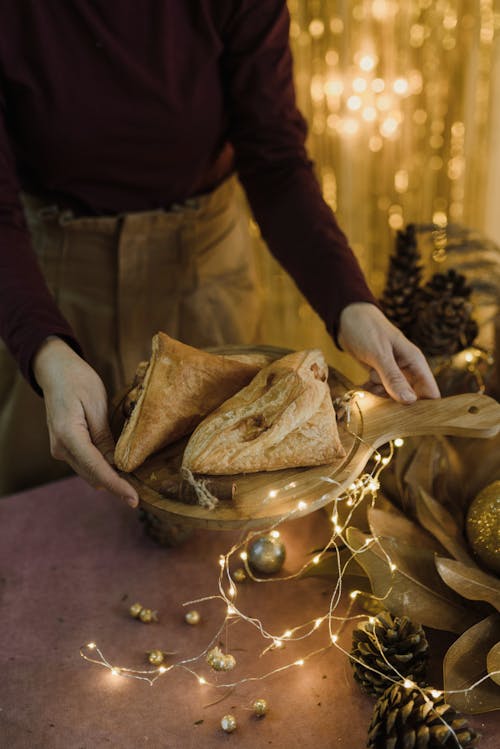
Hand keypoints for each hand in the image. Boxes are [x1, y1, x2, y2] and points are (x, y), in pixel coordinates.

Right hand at [33, 337, 138, 506]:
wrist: (56, 370)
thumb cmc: (78, 381)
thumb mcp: (97, 406)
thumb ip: (105, 438)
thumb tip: (117, 465)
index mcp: (68, 435)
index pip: (96, 468)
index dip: (117, 486)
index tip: (134, 500)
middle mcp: (60, 448)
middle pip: (92, 475)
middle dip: (116, 484)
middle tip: (141, 491)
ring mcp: (60, 449)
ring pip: (89, 472)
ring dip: (109, 477)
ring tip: (134, 482)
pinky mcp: (65, 446)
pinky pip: (86, 463)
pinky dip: (102, 468)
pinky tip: (119, 467)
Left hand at [338, 303, 439, 402]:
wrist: (346, 316)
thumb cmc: (366, 329)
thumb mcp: (379, 354)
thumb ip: (393, 377)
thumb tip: (410, 402)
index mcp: (415, 361)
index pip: (431, 392)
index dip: (426, 408)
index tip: (411, 419)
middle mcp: (407, 369)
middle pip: (410, 397)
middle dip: (395, 399)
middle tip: (381, 387)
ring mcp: (393, 372)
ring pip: (392, 395)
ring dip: (380, 392)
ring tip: (370, 376)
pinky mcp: (380, 374)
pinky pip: (380, 390)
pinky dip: (371, 389)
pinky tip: (363, 382)